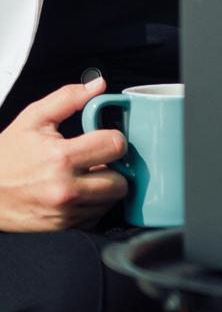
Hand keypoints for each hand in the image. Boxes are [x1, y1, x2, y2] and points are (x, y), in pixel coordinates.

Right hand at [0, 81, 128, 231]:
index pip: (116, 146)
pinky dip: (94, 205)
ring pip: (110, 200)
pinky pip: (96, 217)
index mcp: (61, 157)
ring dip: (106, 187)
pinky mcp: (61, 226)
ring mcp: (63, 211)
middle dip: (115, 167)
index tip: (105, 139)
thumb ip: (68, 98)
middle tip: (100, 160)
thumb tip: (98, 85)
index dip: (115, 139)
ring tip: (89, 175)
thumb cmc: (7, 155)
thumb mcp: (33, 119)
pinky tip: (81, 192)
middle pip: (120, 180)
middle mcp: (65, 188)